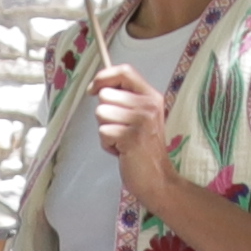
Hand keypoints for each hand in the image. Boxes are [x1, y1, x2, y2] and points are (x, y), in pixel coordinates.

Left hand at [85, 65, 183, 210]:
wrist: (158, 178)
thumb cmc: (144, 148)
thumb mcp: (140, 117)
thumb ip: (125, 100)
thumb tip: (96, 87)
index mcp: (151, 96)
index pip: (125, 71)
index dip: (104, 77)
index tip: (93, 89)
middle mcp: (148, 105)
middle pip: (105, 95)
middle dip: (105, 114)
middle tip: (121, 130)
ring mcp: (141, 121)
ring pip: (101, 113)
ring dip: (105, 130)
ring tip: (122, 140)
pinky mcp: (131, 137)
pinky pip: (102, 133)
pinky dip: (107, 145)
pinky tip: (122, 151)